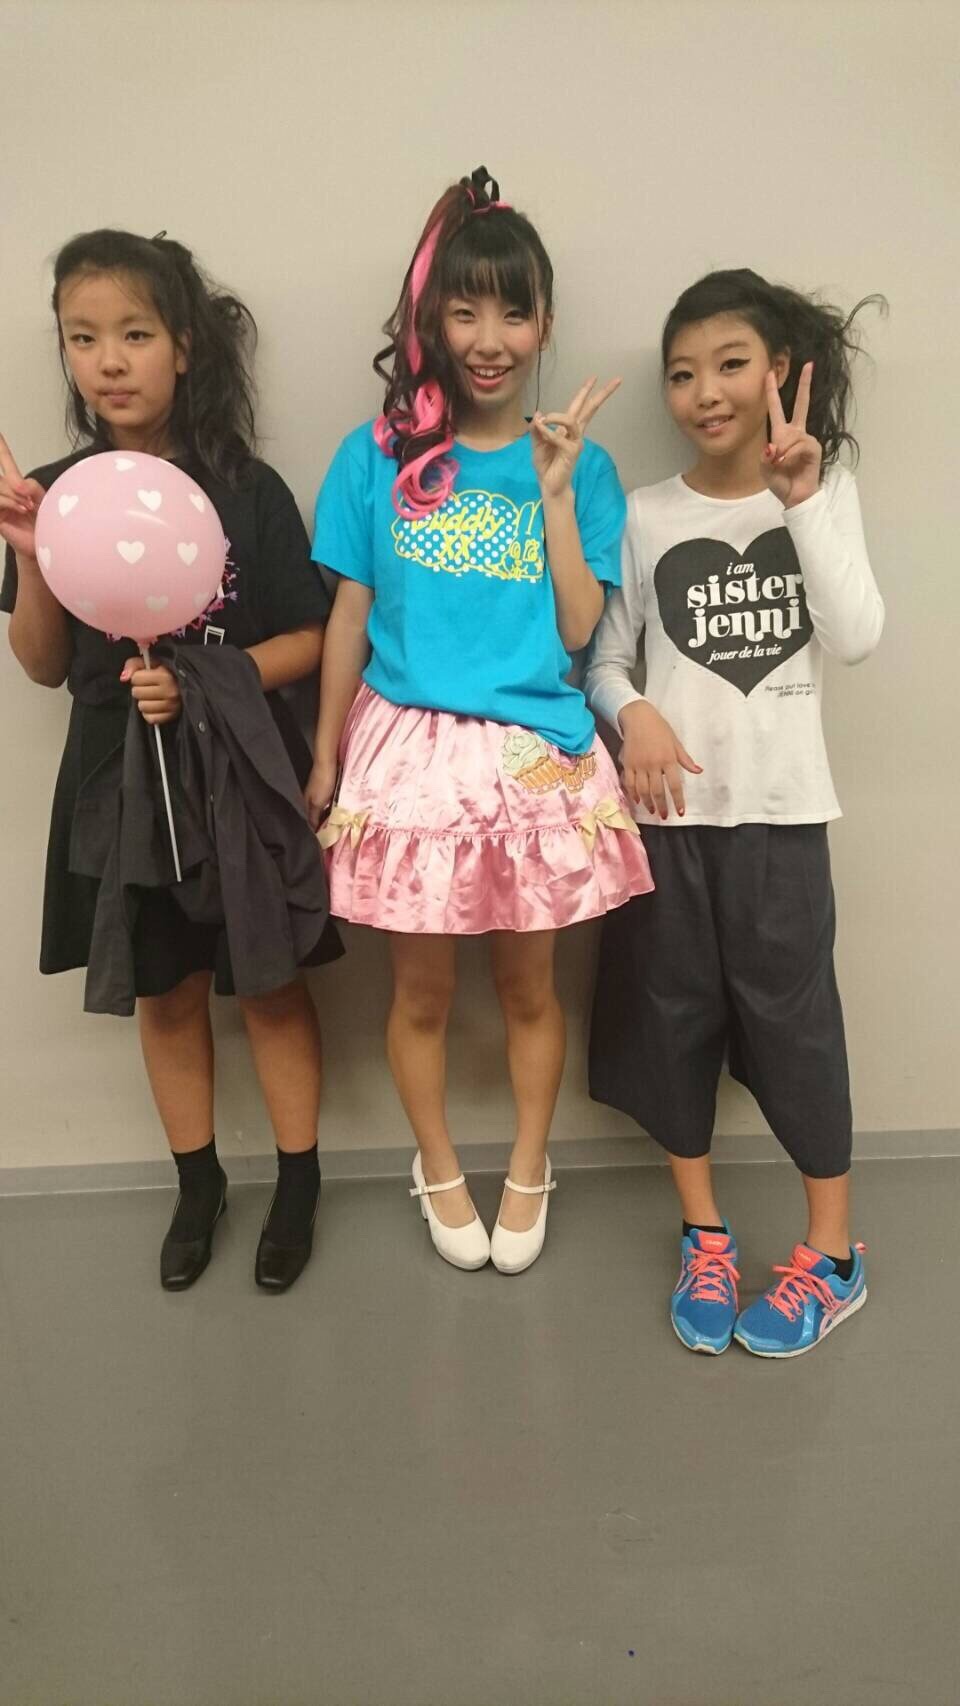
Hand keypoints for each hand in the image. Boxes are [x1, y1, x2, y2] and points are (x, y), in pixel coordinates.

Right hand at [0, 434, 43, 561]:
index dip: (1, 448)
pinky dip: (9, 501)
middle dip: (14, 483)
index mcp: (15, 486)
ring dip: (14, 494)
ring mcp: (0, 505)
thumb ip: (31, 487)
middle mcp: (4, 493)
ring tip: (28, 506)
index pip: (5, 462)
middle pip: (3, 477)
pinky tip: (21, 508)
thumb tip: (18, 484)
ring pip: (0, 487)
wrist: (45, 546)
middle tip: (29, 498)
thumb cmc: (46, 523)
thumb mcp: (43, 499)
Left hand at [120, 658, 181, 724]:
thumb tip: (124, 678)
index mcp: (165, 676)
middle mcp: (170, 691)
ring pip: (142, 706)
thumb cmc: (163, 674)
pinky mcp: (171, 717)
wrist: (182, 688)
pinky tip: (154, 707)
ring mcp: (171, 706)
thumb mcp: (150, 663)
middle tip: (147, 688)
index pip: (136, 678)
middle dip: (139, 690)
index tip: (144, 678)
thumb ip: (133, 665)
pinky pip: (150, 718)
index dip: (137, 677)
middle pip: (137, 693)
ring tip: (150, 697)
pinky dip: (149, 714)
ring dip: (143, 702)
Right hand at [304, 755, 337, 831]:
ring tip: (341, 823)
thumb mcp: (317, 803)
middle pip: (318, 814)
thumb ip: (314, 816)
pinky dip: (336, 806)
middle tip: (337, 832)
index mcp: (307, 803)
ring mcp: (320, 792)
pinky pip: (332, 800)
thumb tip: (313, 829)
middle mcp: (312, 798)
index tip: (327, 839)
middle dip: (326, 823)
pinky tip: (342, 809)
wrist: (329, 763)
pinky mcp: (329, 787)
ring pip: (326, 808)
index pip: (311, 821)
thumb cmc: (322, 782)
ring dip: (332, 814)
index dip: (318, 829)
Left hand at [530, 376, 620, 499]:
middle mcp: (575, 433)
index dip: (586, 392)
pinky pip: (559, 437)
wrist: (548, 485)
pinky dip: (548, 433)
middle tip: (616, 380)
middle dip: (602, 394)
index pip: (580, 407)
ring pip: (571, 419)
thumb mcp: (536, 443)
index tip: (594, 377)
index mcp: (568, 429)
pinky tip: (541, 431)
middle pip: (591, 409)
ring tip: (545, 419)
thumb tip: (539, 413)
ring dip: (556, 416)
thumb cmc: (546, 464)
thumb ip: (537, 429)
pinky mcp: (572, 452)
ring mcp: (576, 442)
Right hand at [620, 700, 701, 818]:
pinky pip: (629, 783)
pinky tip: (637, 800)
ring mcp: (639, 765)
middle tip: (665, 816)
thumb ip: (685, 759)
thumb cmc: (660, 729)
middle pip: (658, 791)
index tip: (680, 812)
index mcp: (668, 759)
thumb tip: (699, 771)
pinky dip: (633, 793)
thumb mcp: (675, 742)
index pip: (675, 785)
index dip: (678, 800)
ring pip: (643, 790)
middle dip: (662, 806)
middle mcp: (653, 764)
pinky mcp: (628, 763)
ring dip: (648, 803)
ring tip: (652, 811)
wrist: (638, 717)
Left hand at [761, 363, 820, 507]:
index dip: (772, 392)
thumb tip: (774, 446)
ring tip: (781, 464)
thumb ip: (766, 456)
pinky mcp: (814, 447)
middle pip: (801, 404)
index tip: (769, 374)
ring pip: (792, 436)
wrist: (795, 496)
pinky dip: (791, 455)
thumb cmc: (781, 481)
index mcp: (782, 434)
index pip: (776, 409)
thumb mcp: (765, 468)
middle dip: (805, 385)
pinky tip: (789, 463)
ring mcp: (807, 439)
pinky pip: (800, 445)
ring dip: (783, 451)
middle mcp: (796, 433)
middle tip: (808, 365)